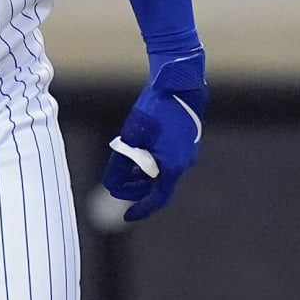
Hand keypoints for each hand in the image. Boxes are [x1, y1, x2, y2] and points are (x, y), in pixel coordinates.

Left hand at [101, 50, 205, 220]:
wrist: (178, 83)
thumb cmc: (154, 110)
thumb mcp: (130, 138)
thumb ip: (120, 165)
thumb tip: (111, 186)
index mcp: (173, 167)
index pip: (158, 199)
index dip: (141, 209)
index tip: (126, 216)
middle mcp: (184, 162)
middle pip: (158, 185)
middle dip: (137, 188)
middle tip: (118, 185)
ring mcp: (188, 151)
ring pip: (163, 170)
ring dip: (143, 173)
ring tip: (124, 165)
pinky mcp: (187, 140)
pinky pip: (168, 158)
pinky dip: (152, 160)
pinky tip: (138, 149)